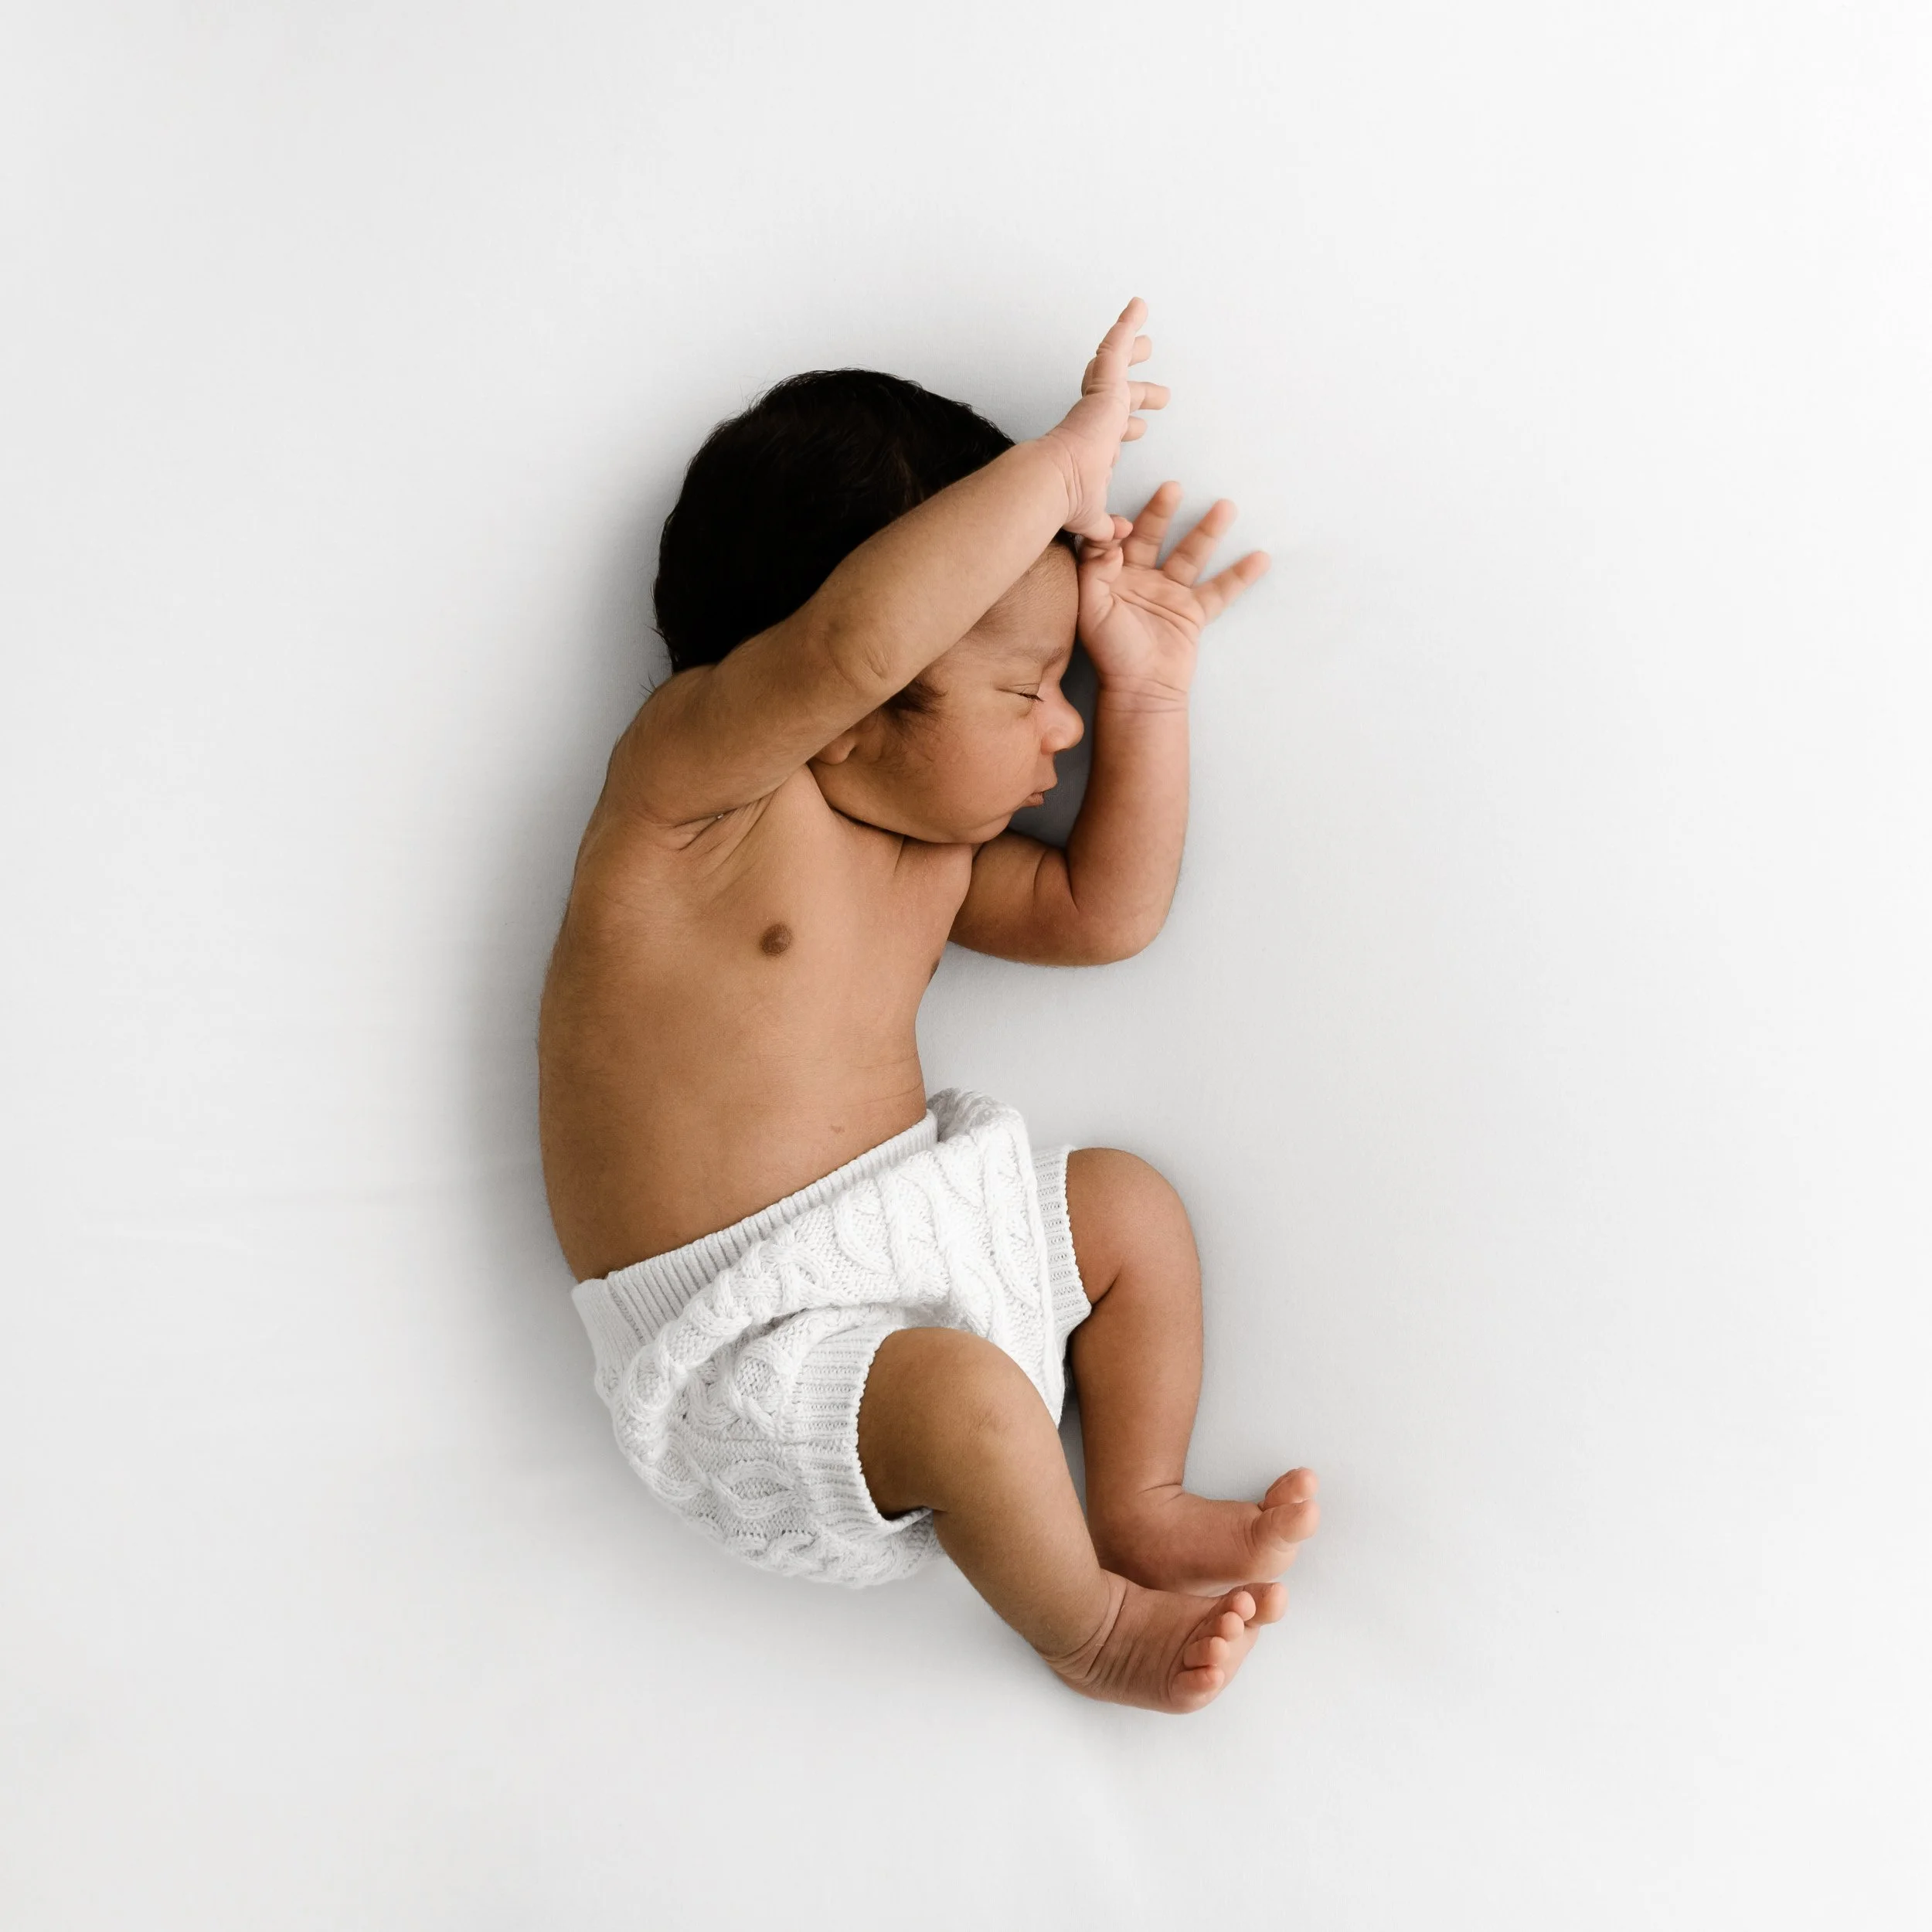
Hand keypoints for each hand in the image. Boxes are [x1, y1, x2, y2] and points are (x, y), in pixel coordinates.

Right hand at [1039, 298, 1169, 540]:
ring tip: (1146, 337)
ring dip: (1130, 349)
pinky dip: (1127, 325)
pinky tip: (1139, 306)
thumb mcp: (1093, 518)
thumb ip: (1105, 526)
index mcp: (1090, 447)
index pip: (1110, 431)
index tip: (1139, 430)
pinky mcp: (1103, 387)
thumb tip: (1116, 536)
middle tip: (1156, 388)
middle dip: (1137, 390)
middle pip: (1117, 396)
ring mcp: (1097, 402)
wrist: (1053, 484)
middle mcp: (1093, 421)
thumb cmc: (1066, 501)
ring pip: (1115, 365)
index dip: (1126, 429)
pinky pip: (1116, 348)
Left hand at [1077, 483, 1269, 705]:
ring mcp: (1171, 593)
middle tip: (1173, 487)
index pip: (1116, 541)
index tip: (1124, 522)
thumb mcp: (1093, 609)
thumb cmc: (1111, 652)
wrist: (1140, 691)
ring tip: (1225, 506)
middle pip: (1153, 536)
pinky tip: (1260, 556)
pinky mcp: (1195, 611)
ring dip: (1208, 531)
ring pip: (1192, 554)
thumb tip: (1108, 538)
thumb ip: (1095, 571)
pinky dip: (1241, 575)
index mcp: (1114, 577)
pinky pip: (1221, 590)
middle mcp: (1142, 579)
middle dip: (1163, 511)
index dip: (1119, 528)